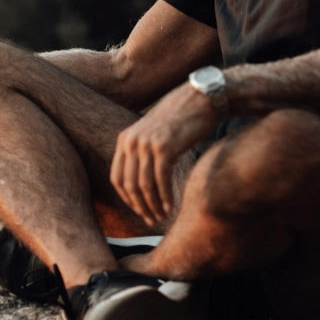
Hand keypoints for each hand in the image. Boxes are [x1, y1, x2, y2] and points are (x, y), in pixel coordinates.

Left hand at [110, 82, 216, 228]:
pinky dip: (165, 196)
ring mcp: (147, 144)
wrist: (202, 99)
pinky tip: (170, 206)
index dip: (127, 199)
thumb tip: (140, 184)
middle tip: (150, 220)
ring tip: (161, 216)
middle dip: (140, 206)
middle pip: (129, 185)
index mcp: (125, 138)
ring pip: (144, 185)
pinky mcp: (164, 147)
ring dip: (153, 205)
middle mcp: (132, 141)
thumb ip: (142, 153)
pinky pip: (161, 180)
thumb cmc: (181, 119)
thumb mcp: (153, 133)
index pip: (117, 177)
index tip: (139, 210)